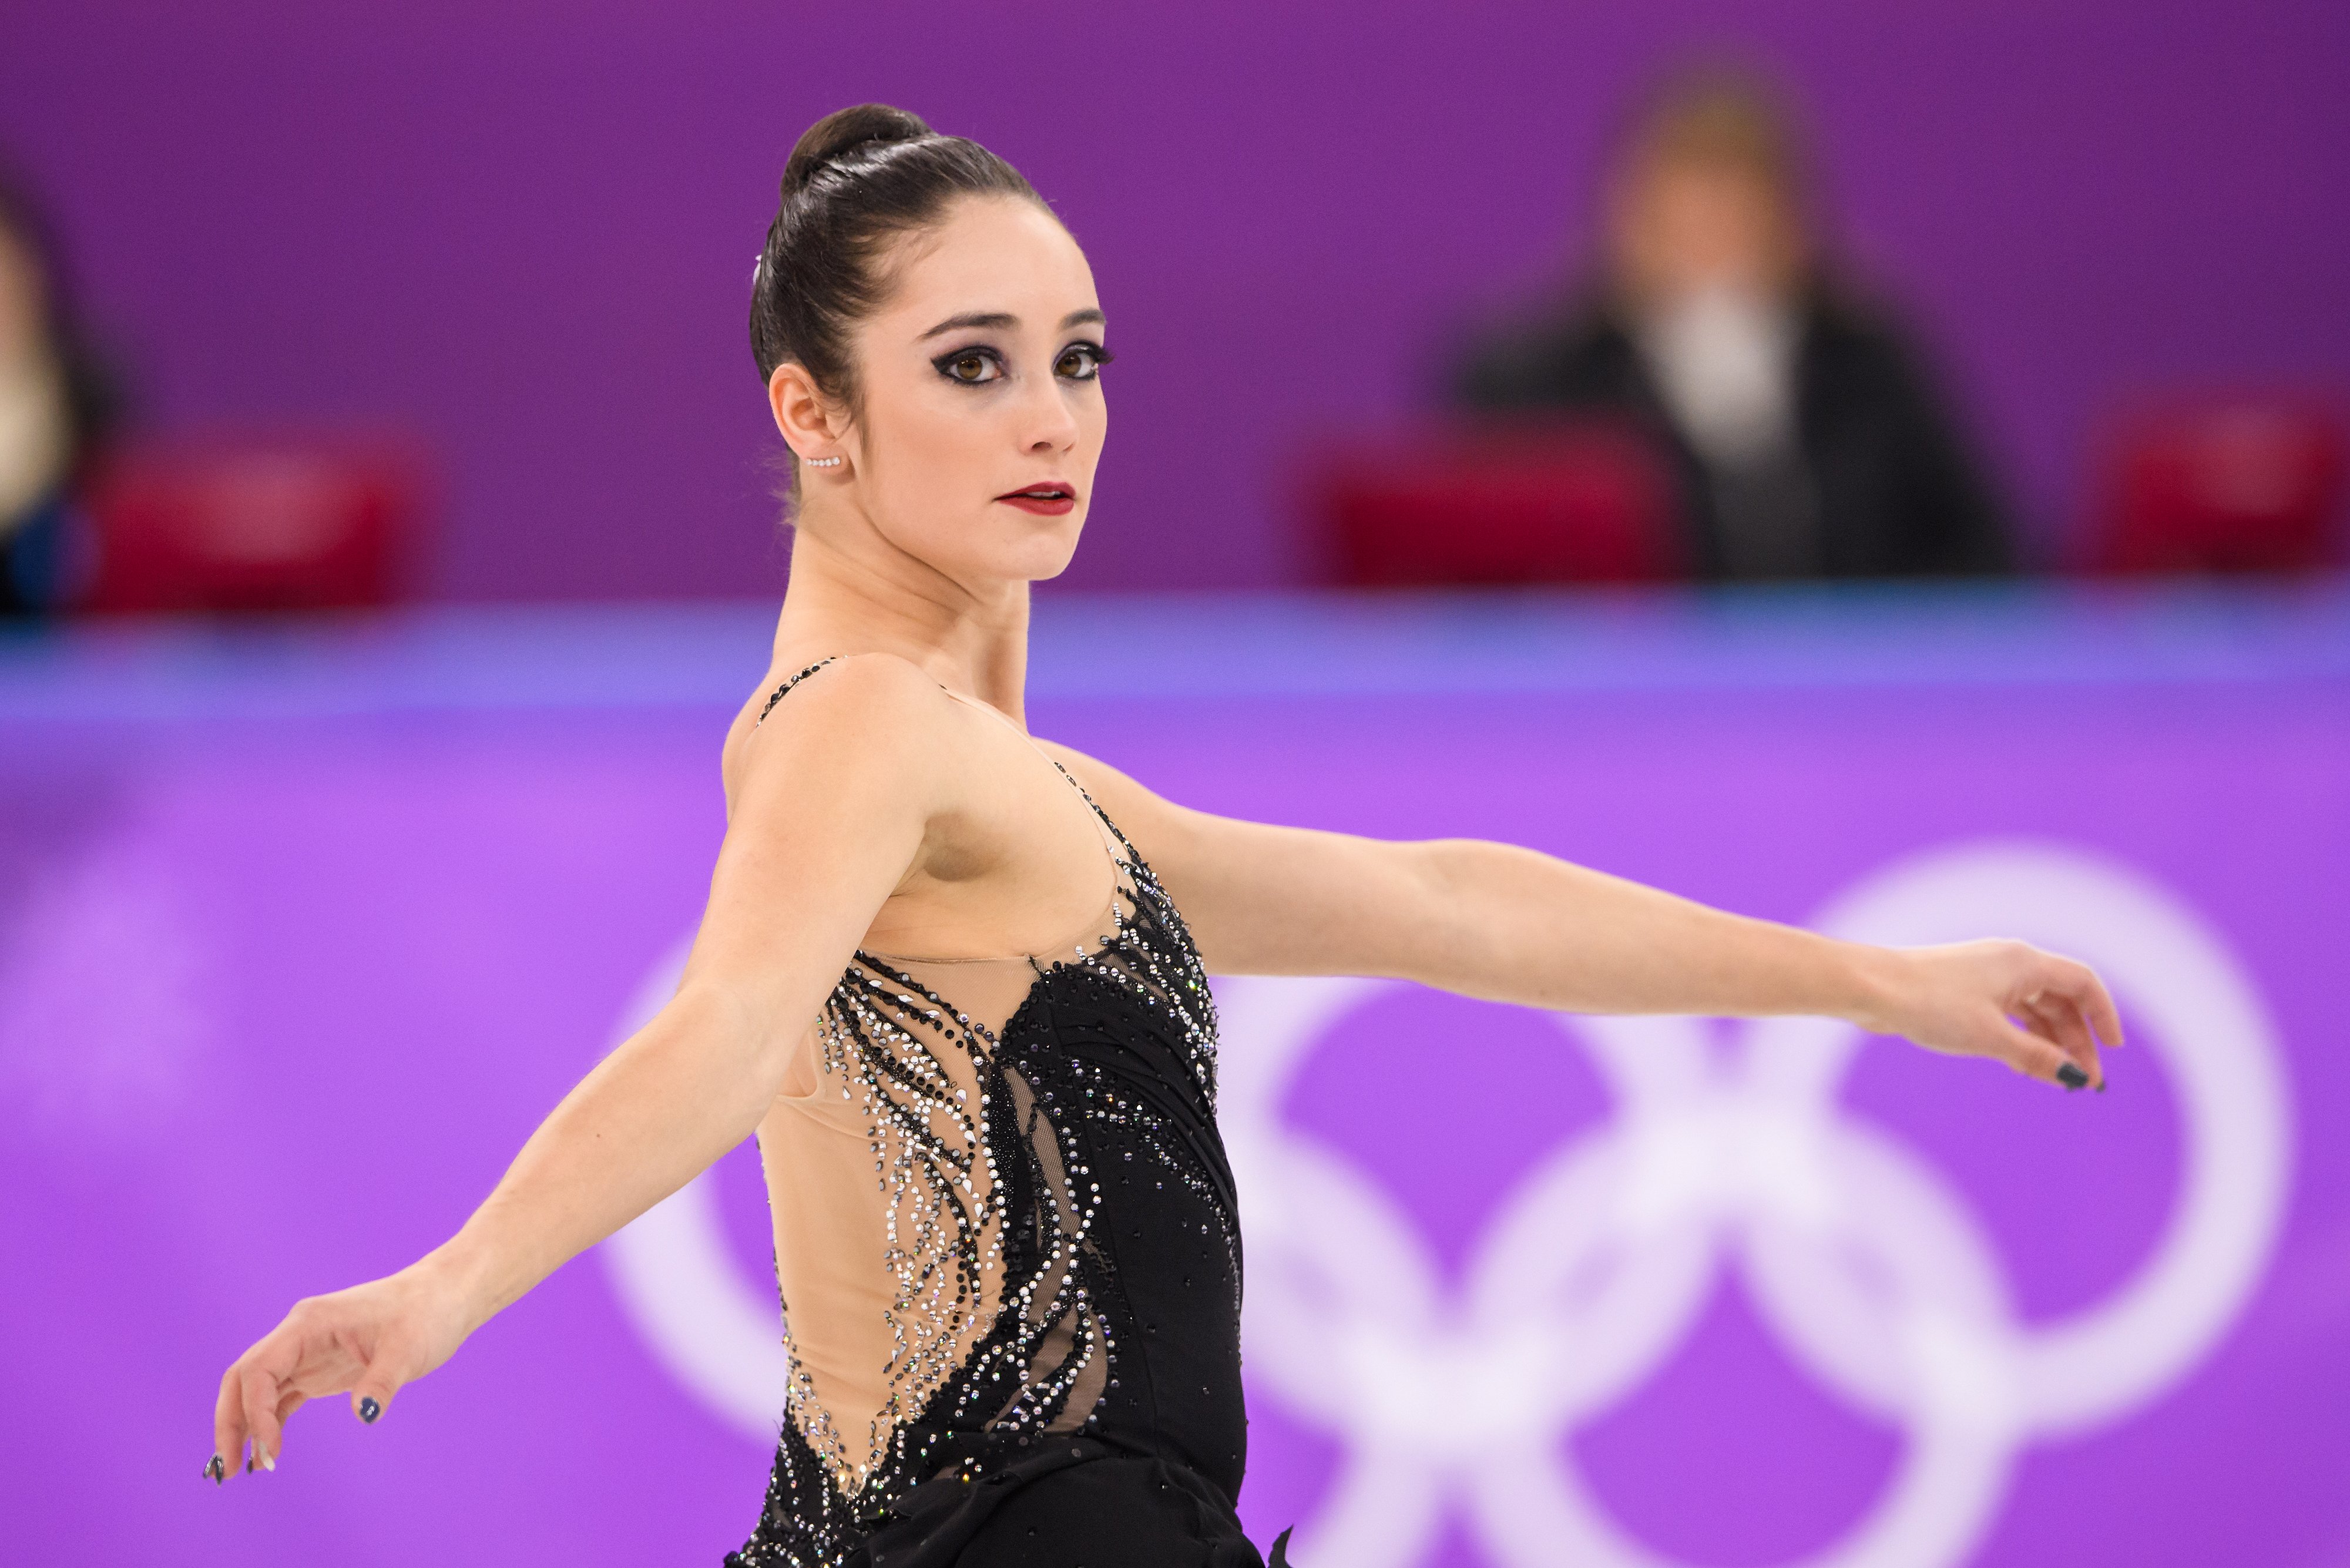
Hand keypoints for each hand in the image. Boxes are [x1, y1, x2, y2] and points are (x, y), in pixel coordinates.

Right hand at [208, 1261, 473, 1481]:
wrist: (445, 1297)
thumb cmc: (426, 1314)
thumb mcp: (409, 1349)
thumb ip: (383, 1381)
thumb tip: (365, 1415)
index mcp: (308, 1324)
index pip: (259, 1369)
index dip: (254, 1411)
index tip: (269, 1450)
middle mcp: (298, 1337)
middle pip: (244, 1379)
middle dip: (230, 1422)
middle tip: (228, 1470)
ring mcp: (306, 1353)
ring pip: (257, 1391)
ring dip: (245, 1427)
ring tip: (240, 1471)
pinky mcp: (320, 1369)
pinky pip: (280, 1398)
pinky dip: (269, 1425)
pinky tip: (266, 1455)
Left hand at [1864, 940, 2122, 1089]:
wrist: (1872, 988)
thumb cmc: (1930, 1003)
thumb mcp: (1990, 1037)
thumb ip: (2035, 1057)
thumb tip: (2072, 1076)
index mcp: (2024, 962)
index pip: (2083, 983)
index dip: (2104, 1015)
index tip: (2114, 1049)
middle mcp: (2009, 964)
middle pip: (2060, 1000)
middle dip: (2076, 1040)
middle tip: (2084, 1081)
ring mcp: (1986, 976)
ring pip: (2033, 1009)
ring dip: (2049, 1042)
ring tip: (2056, 1079)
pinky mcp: (1964, 992)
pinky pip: (2007, 1014)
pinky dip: (2021, 1038)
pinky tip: (2023, 1066)